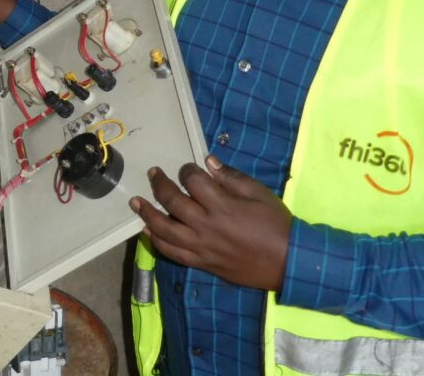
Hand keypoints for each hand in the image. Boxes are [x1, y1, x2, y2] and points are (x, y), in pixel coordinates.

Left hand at [130, 155, 291, 290]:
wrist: (287, 263)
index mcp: (222, 206)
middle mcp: (206, 226)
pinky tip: (148, 232)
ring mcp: (201, 247)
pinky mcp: (202, 263)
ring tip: (136, 201)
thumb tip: (209, 161)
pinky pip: (173, 253)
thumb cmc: (276, 224)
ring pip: (165, 229)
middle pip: (173, 202)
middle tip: (153, 173)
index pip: (193, 182)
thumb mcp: (259, 194)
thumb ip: (231, 178)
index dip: (186, 170)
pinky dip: (157, 241)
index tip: (187, 167)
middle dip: (160, 184)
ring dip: (147, 213)